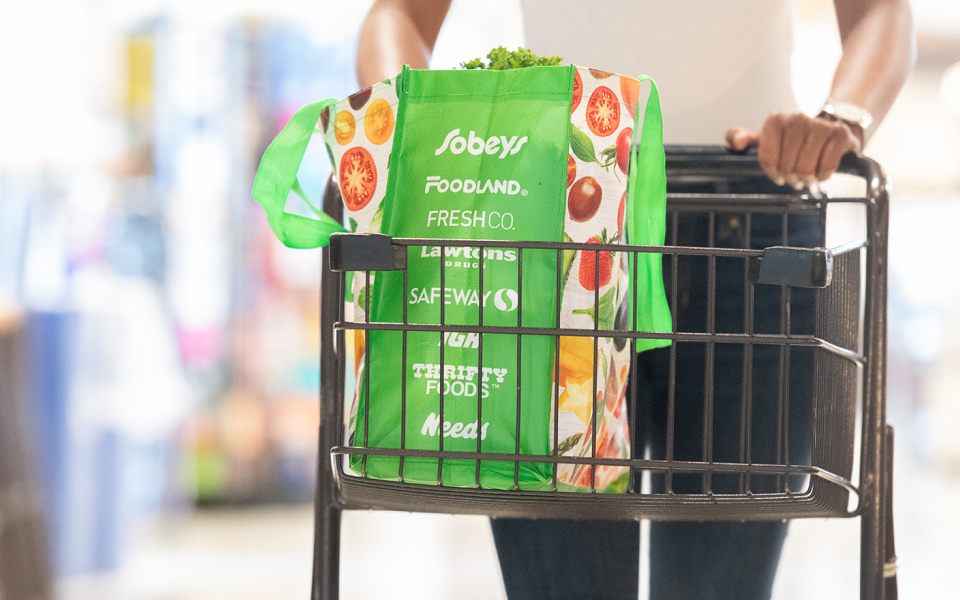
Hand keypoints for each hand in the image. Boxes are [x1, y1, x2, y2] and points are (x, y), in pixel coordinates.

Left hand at [725, 112, 861, 188]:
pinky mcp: (840, 134)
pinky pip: (827, 167)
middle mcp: (797, 118)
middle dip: (790, 177)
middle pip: (787, 166)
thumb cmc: (792, 139)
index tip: (777, 174)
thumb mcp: (765, 138)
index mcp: (775, 120)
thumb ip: (741, 138)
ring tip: (807, 175)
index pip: (767, 158)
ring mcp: (820, 125)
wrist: (831, 128)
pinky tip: (822, 171)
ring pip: (806, 168)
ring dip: (807, 178)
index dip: (772, 172)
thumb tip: (738, 142)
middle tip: (794, 176)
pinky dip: (824, 175)